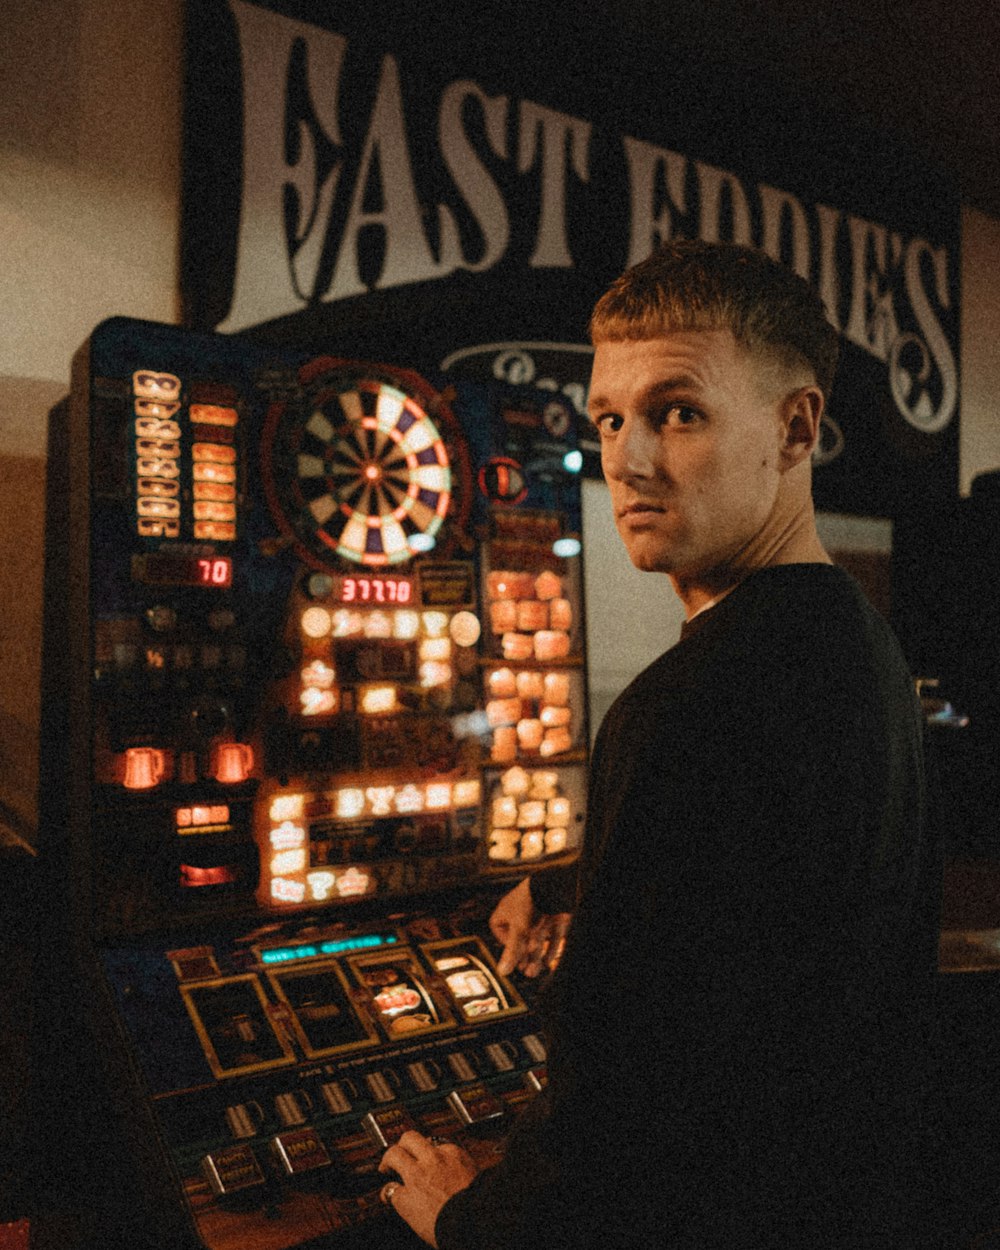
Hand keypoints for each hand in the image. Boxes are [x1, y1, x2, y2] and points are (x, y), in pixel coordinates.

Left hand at [379, 1131, 478, 1245]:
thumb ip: (462, 1172)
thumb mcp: (476, 1178)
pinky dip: (388, 1194)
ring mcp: (417, 1176)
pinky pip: (390, 1190)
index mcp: (454, 1154)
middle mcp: (433, 1160)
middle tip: (399, 1154)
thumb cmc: (479, 1207)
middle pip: (410, 1138)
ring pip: (394, 1154)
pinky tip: (388, 1198)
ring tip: (386, 1169)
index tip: (425, 1159)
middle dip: (403, 1145)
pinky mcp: (405, 1197)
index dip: (428, 1153)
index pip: (435, 1144)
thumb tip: (458, 1176)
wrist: (473, 1223)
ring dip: (388, 1161)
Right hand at [489, 877, 570, 976]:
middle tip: (524, 970)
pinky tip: (548, 963)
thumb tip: (502, 972)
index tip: (510, 951)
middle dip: (522, 955)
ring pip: (535, 939)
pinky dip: (549, 948)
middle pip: (519, 937)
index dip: (503, 942)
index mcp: (507, 909)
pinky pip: (549, 935)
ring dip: (535, 956)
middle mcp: (521, 911)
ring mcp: (539, 913)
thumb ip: (511, 952)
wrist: (555, 885)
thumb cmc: (530, 904)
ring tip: (534, 972)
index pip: (498, 927)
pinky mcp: (554, 916)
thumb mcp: (519, 930)